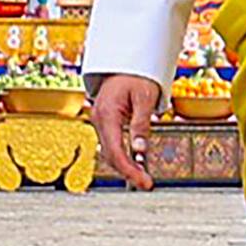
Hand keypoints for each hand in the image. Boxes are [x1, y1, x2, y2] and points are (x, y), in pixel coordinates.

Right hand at [91, 74, 157, 192]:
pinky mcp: (104, 121)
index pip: (115, 150)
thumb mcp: (145, 98)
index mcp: (107, 113)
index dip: (129, 170)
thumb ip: (141, 124)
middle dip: (128, 171)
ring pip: (109, 151)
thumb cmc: (136, 75)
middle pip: (110, 154)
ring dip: (124, 165)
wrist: (126, 61)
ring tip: (143, 175)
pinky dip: (121, 155)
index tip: (144, 182)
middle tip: (147, 183)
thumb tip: (140, 150)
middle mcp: (98, 118)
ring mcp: (99, 120)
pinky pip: (110, 143)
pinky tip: (134, 162)